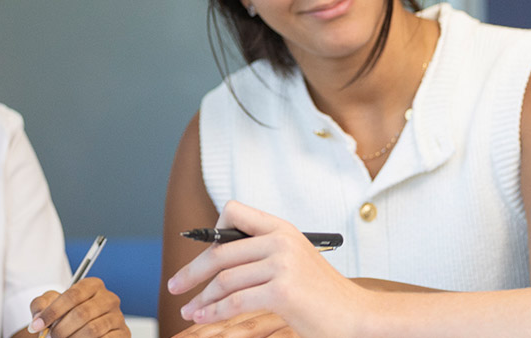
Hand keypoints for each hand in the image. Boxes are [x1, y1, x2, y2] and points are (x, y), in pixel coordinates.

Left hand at [27, 277, 128, 337]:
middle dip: (61, 329)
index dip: (52, 312)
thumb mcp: (51, 304)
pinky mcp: (123, 333)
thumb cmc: (66, 314)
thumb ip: (41, 306)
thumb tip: (38, 319)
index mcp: (92, 285)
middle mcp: (108, 298)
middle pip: (81, 313)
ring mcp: (117, 316)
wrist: (79, 328)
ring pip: (92, 330)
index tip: (38, 325)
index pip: (72, 296)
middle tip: (50, 337)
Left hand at [166, 202, 365, 336]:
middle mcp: (281, 240)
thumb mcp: (293, 261)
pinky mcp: (283, 291)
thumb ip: (262, 253)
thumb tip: (216, 259)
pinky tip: (203, 318)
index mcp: (281, 228)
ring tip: (188, 310)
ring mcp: (283, 264)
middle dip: (192, 271)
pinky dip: (214, 312)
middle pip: (220, 251)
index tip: (198, 254)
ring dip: (201, 298)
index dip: (211, 233)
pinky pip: (236, 301)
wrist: (357, 315)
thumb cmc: (322, 294)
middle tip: (174, 285)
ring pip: (224, 280)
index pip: (233, 212)